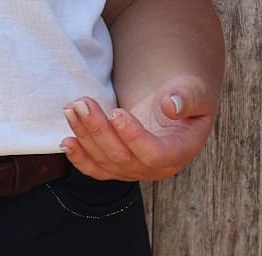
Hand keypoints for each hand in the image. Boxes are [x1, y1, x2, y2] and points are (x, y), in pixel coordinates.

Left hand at [60, 77, 214, 181]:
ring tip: (72, 108)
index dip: (133, 137)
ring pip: (105, 161)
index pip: (154, 153)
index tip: (117, 112)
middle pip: (122, 158)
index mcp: (178, 152)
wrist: (175, 108)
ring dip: (85, 136)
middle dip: (99, 130)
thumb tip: (171, 105)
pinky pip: (97, 168)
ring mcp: (134, 170)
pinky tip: (66, 141)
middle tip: (82, 103)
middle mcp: (155, 169)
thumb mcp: (195, 92)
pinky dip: (80, 157)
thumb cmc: (186, 98)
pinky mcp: (118, 166)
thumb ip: (187, 98)